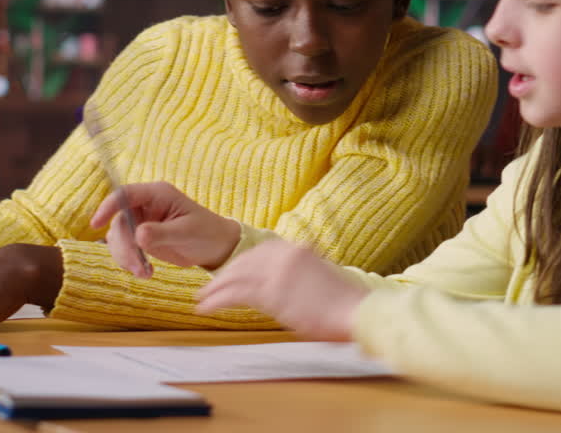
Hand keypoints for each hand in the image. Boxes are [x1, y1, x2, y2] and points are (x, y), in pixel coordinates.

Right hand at [90, 182, 239, 275]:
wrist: (215, 248)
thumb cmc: (206, 232)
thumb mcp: (186, 232)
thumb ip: (162, 233)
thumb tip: (139, 235)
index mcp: (157, 194)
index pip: (125, 194)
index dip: (108, 206)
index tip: (95, 223)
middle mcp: (146, 206)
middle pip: (118, 221)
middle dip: (124, 246)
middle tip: (138, 267)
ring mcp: (141, 222)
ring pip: (117, 238)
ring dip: (125, 258)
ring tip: (146, 274)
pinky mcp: (140, 239)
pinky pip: (123, 249)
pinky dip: (129, 263)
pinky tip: (146, 273)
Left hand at [196, 240, 368, 340]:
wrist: (359, 311)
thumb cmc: (346, 304)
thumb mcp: (322, 277)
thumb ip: (302, 273)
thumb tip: (292, 284)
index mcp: (297, 249)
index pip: (259, 251)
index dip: (240, 263)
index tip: (228, 272)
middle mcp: (284, 255)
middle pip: (243, 261)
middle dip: (223, 275)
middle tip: (208, 287)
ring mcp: (277, 272)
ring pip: (235, 276)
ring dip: (215, 288)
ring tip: (201, 300)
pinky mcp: (273, 292)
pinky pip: (235, 294)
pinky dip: (217, 300)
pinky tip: (206, 308)